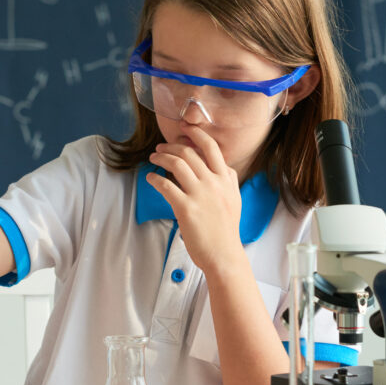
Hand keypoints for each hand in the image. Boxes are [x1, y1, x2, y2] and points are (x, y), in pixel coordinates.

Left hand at [146, 125, 245, 275]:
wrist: (224, 254)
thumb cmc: (227, 230)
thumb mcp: (235, 199)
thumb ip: (229, 181)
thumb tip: (225, 167)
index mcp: (225, 179)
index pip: (211, 147)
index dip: (195, 134)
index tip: (183, 129)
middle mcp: (214, 183)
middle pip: (188, 153)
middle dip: (170, 147)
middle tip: (160, 148)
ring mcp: (200, 195)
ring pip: (177, 164)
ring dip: (161, 158)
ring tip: (153, 159)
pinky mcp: (186, 208)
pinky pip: (166, 186)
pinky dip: (155, 179)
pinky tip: (150, 178)